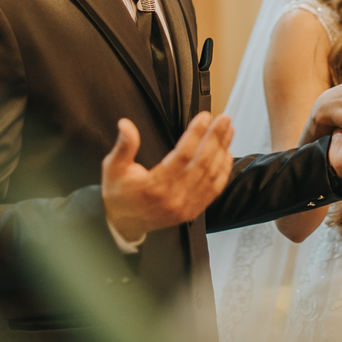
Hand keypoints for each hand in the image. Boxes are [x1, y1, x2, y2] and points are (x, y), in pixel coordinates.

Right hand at [101, 112, 234, 242]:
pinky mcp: (191, 211)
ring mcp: (185, 206)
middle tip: (224, 119)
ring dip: (222, 151)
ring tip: (228, 131)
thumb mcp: (114, 167)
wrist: (121, 224)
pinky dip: (223, 172)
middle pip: (202, 163)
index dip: (196, 134)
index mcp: (155, 186)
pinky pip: (213, 190)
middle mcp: (174, 198)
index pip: (183, 155)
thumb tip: (125, 124)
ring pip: (211, 176)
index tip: (205, 117)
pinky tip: (226, 155)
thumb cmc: (118, 194)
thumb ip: (124, 146)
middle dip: (215, 138)